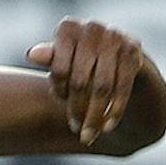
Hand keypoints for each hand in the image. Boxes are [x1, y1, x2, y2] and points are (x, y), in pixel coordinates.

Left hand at [27, 17, 144, 146]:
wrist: (122, 60)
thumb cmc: (83, 63)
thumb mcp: (64, 63)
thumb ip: (51, 61)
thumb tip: (32, 54)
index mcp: (68, 27)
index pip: (59, 68)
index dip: (59, 90)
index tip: (61, 101)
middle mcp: (92, 27)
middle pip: (80, 80)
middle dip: (77, 110)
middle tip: (76, 131)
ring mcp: (115, 37)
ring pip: (102, 87)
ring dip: (95, 117)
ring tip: (88, 137)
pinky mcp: (133, 49)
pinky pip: (123, 87)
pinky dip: (115, 111)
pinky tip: (107, 128)